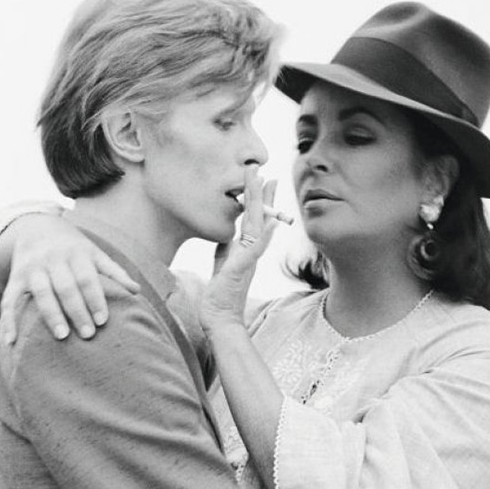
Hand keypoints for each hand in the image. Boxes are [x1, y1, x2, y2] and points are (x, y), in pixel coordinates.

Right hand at [0, 215, 139, 343]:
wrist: (36, 226)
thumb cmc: (73, 248)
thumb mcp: (94, 253)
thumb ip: (114, 271)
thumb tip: (136, 291)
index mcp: (76, 253)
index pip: (87, 277)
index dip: (95, 298)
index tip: (103, 320)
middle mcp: (53, 258)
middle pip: (65, 287)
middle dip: (77, 311)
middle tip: (88, 335)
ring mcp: (32, 268)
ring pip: (41, 292)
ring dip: (51, 315)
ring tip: (62, 336)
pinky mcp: (15, 277)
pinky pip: (10, 299)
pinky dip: (9, 320)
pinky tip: (12, 341)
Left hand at [200, 164, 277, 334]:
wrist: (220, 320)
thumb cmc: (220, 297)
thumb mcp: (221, 266)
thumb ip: (225, 250)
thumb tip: (225, 236)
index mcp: (244, 250)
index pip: (252, 219)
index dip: (255, 198)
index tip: (259, 179)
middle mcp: (250, 252)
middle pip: (258, 217)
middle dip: (259, 192)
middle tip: (261, 169)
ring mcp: (249, 260)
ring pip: (258, 226)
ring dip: (262, 204)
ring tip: (264, 182)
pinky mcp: (243, 268)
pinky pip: (255, 248)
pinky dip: (264, 233)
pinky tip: (269, 220)